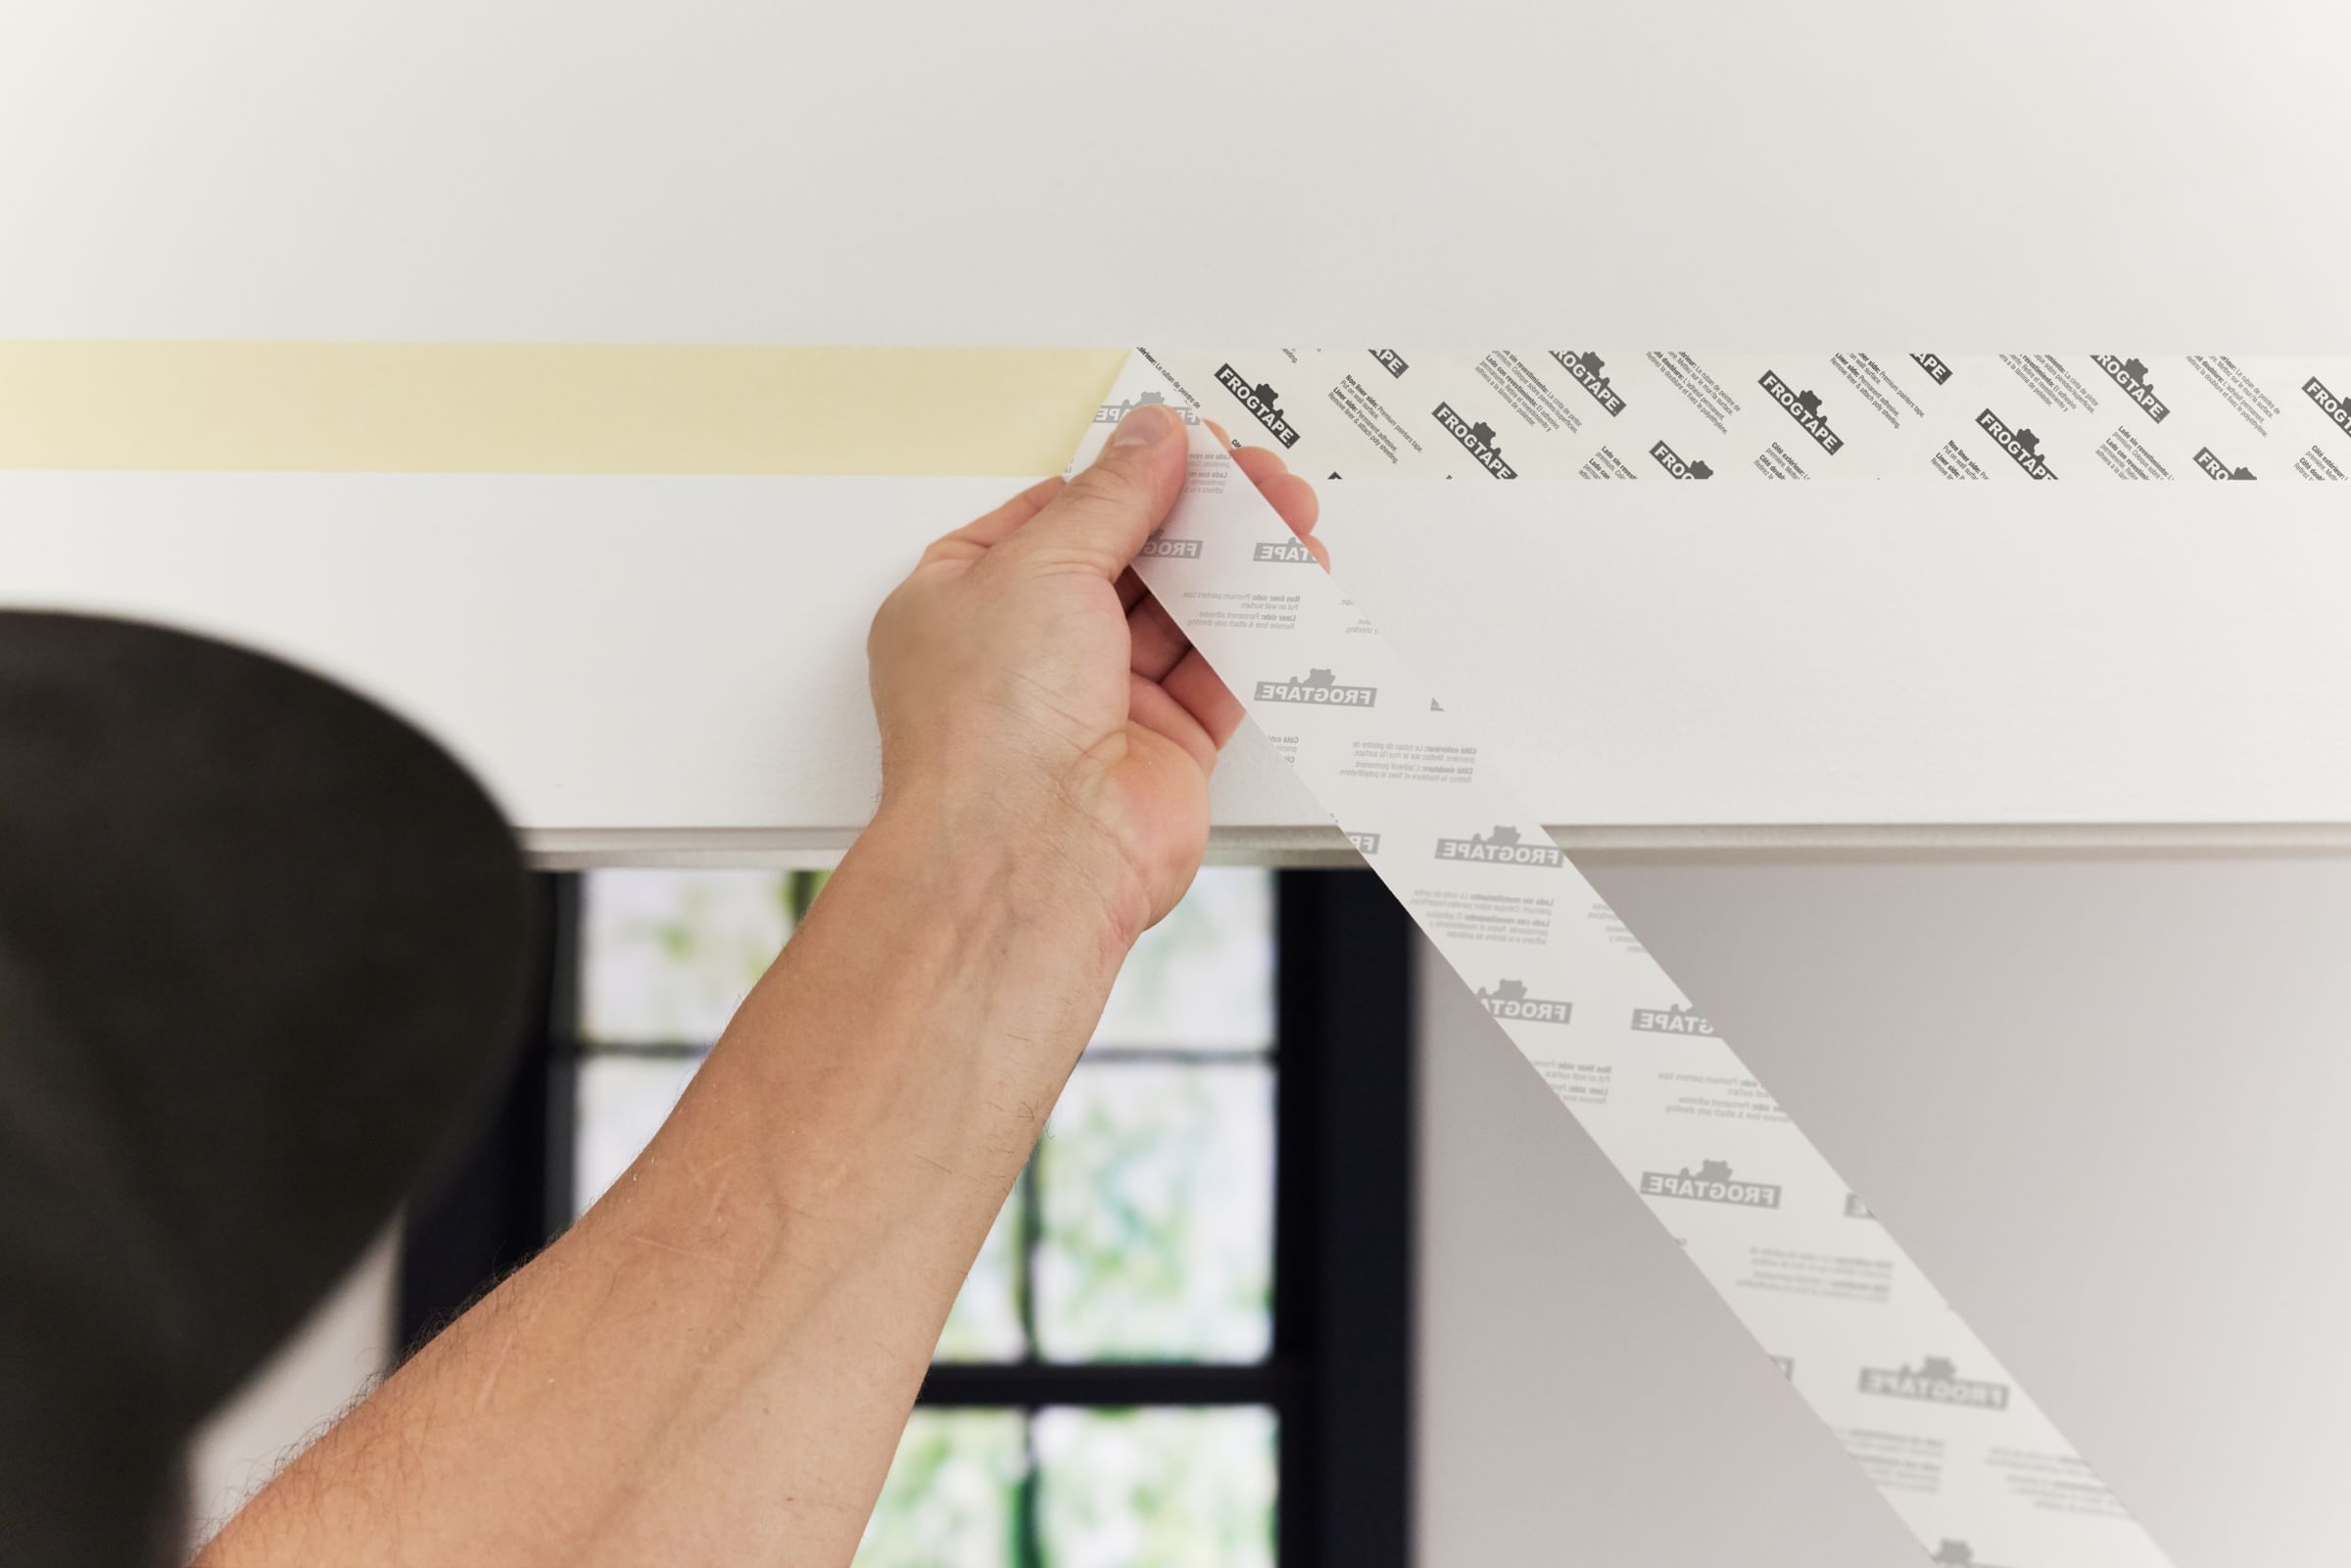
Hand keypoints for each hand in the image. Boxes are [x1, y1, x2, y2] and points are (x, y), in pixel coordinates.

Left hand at [866, 401, 1324, 945]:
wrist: (1031, 854)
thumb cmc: (989, 724)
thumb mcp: (1041, 563)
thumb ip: (1111, 497)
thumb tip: (1149, 438)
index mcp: (964, 600)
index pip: (1052, 516)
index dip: (1121, 475)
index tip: (1183, 444)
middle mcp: (1027, 652)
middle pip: (1127, 559)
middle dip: (1193, 514)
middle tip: (1254, 476)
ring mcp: (1095, 701)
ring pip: (1180, 612)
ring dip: (1236, 563)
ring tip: (1289, 515)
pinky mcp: (1162, 746)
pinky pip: (1219, 673)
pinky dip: (1259, 629)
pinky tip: (1293, 583)